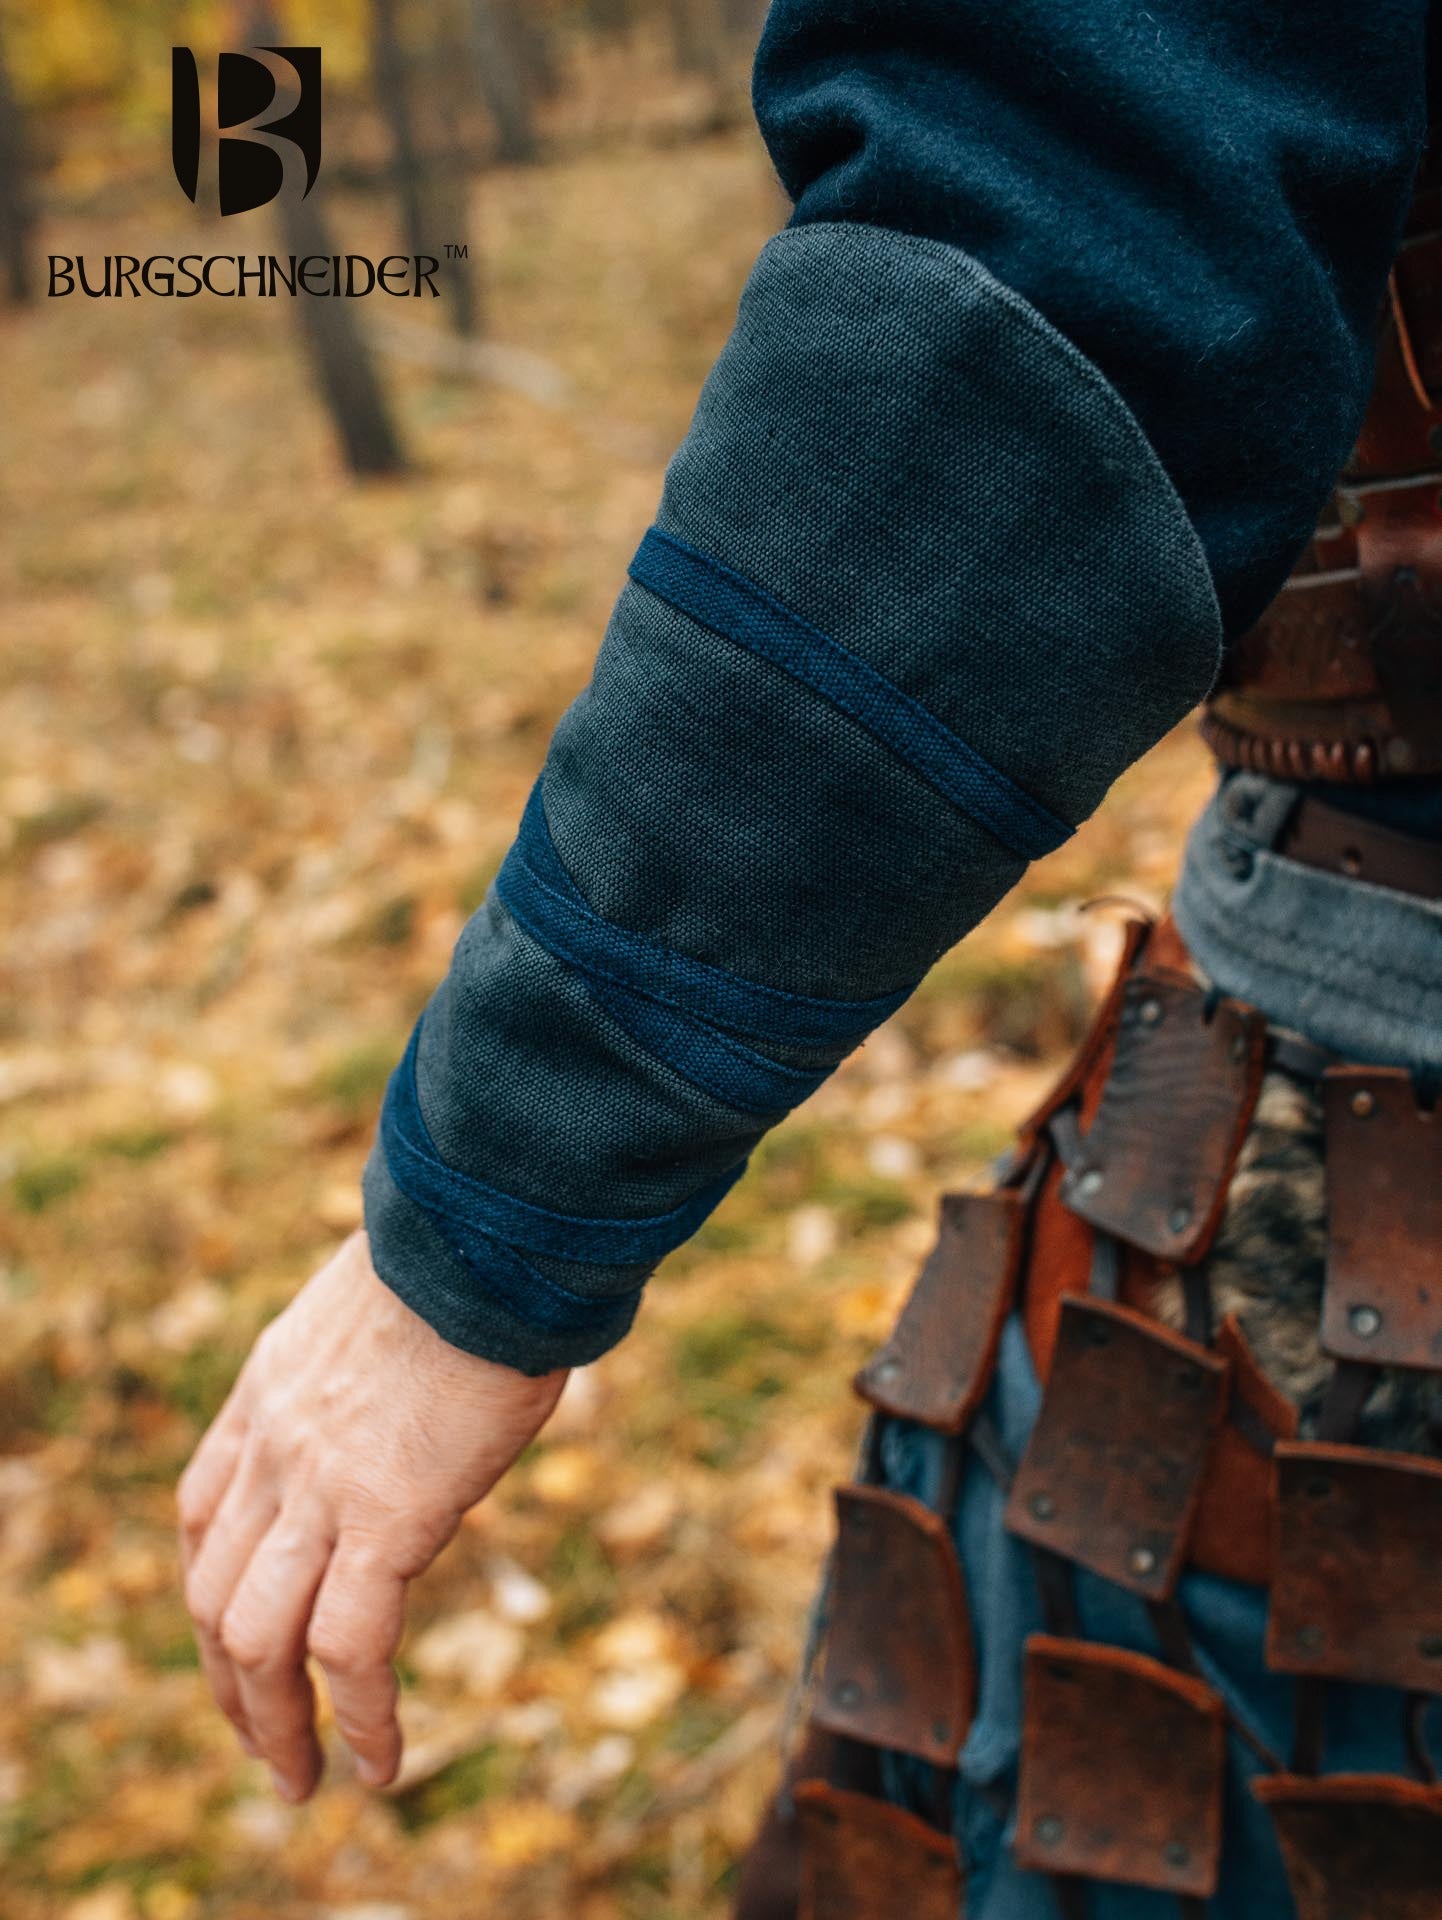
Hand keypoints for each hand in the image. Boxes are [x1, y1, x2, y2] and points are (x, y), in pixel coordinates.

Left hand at [177, 1231, 565, 1799]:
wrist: (490, 1236)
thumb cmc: (470, 1256)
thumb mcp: (386, 1303)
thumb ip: (372, 1361)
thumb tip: (422, 1376)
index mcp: (269, 1389)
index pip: (199, 1514)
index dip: (209, 1588)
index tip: (234, 1636)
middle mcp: (274, 1445)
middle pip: (212, 1593)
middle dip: (227, 1683)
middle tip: (264, 1743)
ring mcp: (320, 1486)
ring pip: (256, 1639)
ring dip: (271, 1725)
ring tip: (302, 1780)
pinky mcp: (387, 1516)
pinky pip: (351, 1645)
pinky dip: (358, 1715)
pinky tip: (379, 1762)